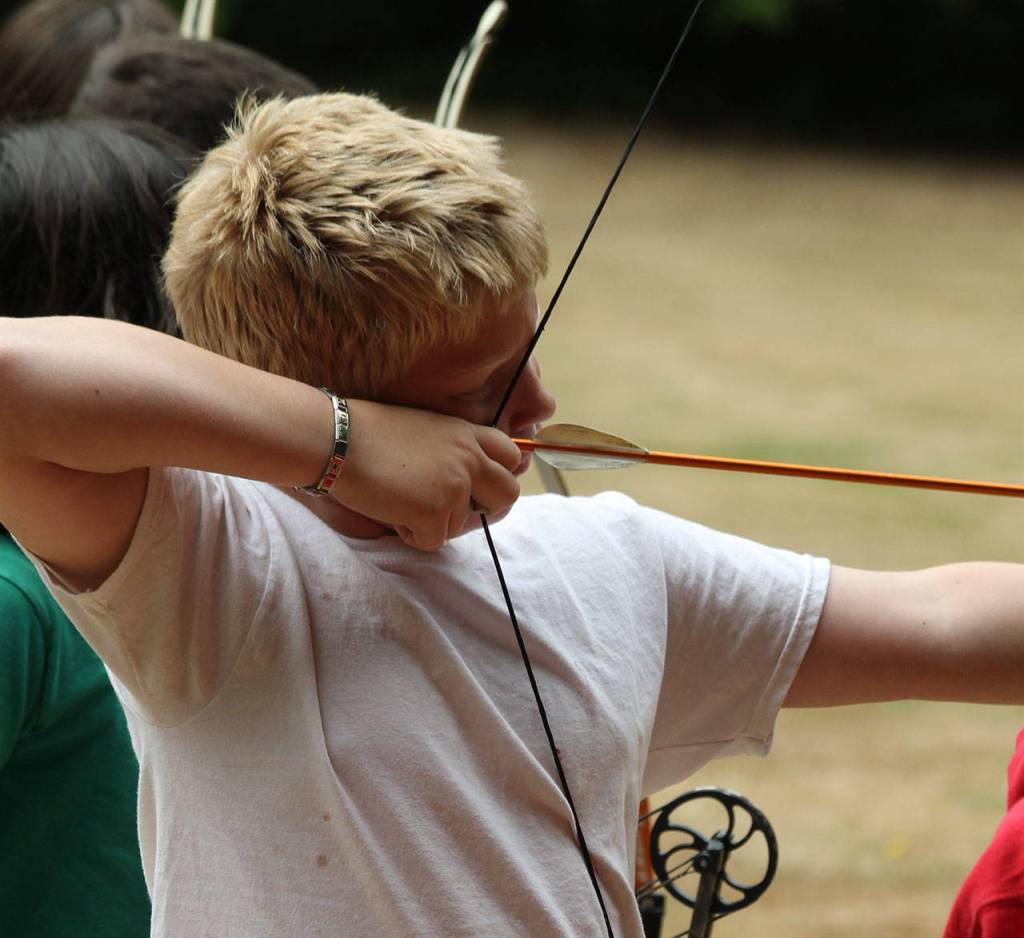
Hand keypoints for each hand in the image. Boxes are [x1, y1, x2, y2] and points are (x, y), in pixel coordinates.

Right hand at [330, 400, 522, 550]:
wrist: (335, 439)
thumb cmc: (367, 433)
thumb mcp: (424, 428)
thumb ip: (452, 449)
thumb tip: (467, 479)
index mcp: (466, 433)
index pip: (511, 455)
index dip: (500, 474)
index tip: (482, 486)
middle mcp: (469, 458)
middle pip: (509, 494)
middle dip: (489, 508)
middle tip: (455, 510)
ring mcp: (455, 486)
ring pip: (459, 525)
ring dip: (431, 521)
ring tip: (398, 496)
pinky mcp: (434, 512)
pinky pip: (433, 542)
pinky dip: (411, 534)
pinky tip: (390, 509)